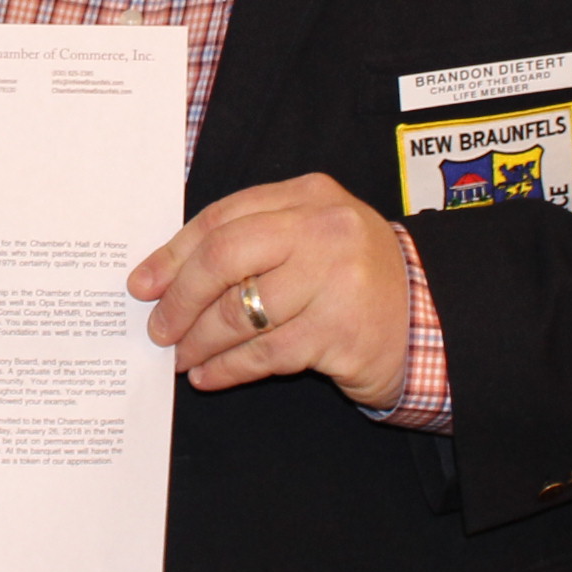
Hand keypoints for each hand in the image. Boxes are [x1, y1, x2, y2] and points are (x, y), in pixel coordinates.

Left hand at [131, 174, 412, 405]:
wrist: (429, 316)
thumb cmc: (354, 278)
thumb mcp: (312, 238)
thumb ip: (254, 242)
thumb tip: (168, 278)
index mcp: (309, 195)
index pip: (223, 218)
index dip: (173, 253)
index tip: (143, 284)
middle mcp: (324, 229)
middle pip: (225, 257)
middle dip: (180, 298)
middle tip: (159, 328)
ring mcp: (336, 280)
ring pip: (240, 311)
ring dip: (199, 341)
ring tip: (180, 358)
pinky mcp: (341, 332)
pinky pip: (265, 353)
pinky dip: (228, 368)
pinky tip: (210, 376)